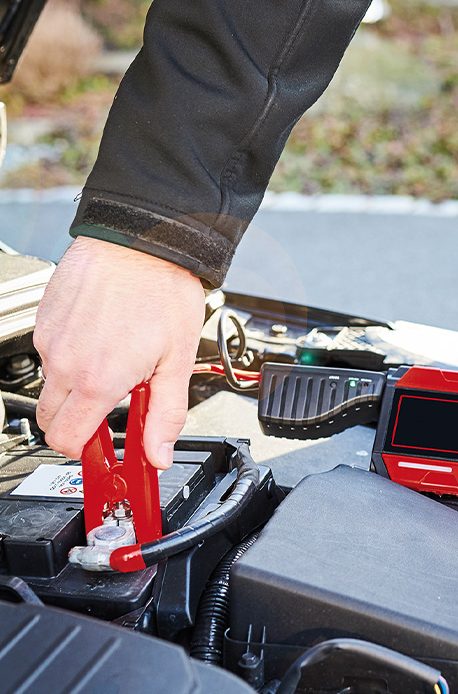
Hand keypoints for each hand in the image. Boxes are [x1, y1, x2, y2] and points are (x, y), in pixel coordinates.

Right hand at [33, 237, 205, 468]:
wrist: (141, 239)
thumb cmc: (162, 289)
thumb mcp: (179, 361)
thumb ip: (167, 414)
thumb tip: (158, 454)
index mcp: (97, 380)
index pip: (67, 440)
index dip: (86, 451)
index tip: (105, 449)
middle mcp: (64, 362)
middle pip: (52, 419)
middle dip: (80, 422)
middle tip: (115, 407)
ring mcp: (49, 339)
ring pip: (51, 384)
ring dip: (77, 386)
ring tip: (117, 362)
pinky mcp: (43, 319)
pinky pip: (50, 352)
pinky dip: (72, 355)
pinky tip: (103, 336)